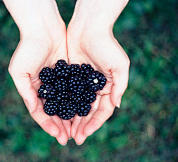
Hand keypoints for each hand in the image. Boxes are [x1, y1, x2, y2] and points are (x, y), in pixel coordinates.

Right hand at [3, 0, 69, 144]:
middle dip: (61, 125)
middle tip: (69, 138)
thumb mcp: (19, 72)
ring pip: (66, 104)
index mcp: (34, 90)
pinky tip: (85, 112)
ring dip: (71, 117)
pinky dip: (79, 102)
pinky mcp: (70, 74)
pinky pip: (75, 91)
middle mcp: (47, 89)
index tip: (58, 136)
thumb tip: (34, 110)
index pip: (41, 112)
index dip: (49, 125)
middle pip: (55, 111)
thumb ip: (26, 92)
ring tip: (78, 130)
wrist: (43, 28)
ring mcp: (59, 82)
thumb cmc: (27, 48)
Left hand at [67, 0, 129, 144]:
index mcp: (107, 87)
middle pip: (88, 111)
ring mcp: (81, 82)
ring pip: (76, 105)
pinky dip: (62, 104)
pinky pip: (66, 93)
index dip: (94, 124)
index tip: (85, 134)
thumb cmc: (107, 44)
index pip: (102, 111)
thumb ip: (120, 86)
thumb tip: (116, 105)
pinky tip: (57, 114)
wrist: (89, 26)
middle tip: (74, 139)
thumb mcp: (120, 65)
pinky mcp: (70, 75)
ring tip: (65, 131)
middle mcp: (94, 87)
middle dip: (82, 125)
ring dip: (72, 119)